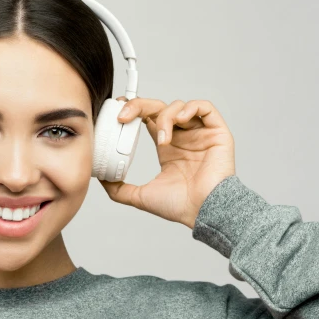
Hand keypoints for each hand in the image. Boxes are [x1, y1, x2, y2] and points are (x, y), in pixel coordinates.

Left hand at [99, 97, 235, 228]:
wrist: (203, 212)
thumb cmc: (180, 206)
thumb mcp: (140, 196)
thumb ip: (119, 188)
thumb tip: (101, 180)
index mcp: (167, 146)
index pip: (148, 118)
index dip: (134, 110)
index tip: (118, 111)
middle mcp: (183, 136)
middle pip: (159, 107)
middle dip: (139, 106)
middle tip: (125, 115)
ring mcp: (200, 133)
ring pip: (179, 106)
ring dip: (165, 117)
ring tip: (163, 140)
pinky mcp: (216, 132)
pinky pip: (205, 107)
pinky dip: (189, 108)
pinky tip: (180, 121)